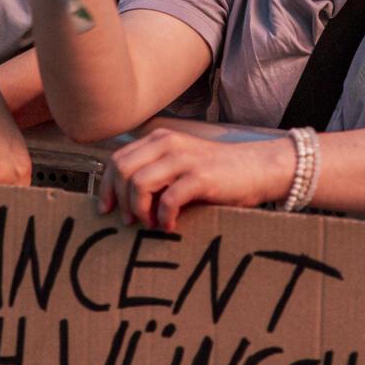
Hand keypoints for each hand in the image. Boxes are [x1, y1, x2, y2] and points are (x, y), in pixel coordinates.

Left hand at [97, 128, 291, 230]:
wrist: (257, 168)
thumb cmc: (217, 173)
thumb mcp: (179, 165)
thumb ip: (155, 172)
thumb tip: (122, 200)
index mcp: (159, 139)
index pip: (117, 159)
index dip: (106, 186)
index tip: (107, 209)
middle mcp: (168, 143)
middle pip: (122, 170)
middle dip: (120, 200)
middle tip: (129, 221)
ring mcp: (184, 159)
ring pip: (139, 183)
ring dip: (139, 210)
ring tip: (150, 224)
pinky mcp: (200, 176)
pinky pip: (168, 199)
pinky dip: (164, 217)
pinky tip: (170, 225)